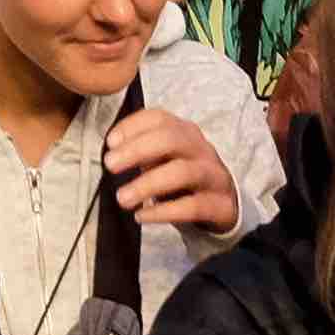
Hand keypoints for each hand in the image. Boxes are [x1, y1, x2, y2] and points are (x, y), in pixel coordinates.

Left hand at [102, 106, 239, 232]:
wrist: (224, 206)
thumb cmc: (185, 180)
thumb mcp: (165, 160)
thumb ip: (143, 154)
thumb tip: (112, 155)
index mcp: (185, 133)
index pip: (160, 118)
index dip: (133, 127)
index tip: (110, 143)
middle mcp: (201, 149)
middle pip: (172, 139)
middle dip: (137, 150)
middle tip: (111, 165)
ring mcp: (213, 176)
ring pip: (183, 172)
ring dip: (148, 184)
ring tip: (123, 198)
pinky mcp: (220, 205)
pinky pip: (192, 206)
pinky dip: (164, 211)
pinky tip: (142, 215)